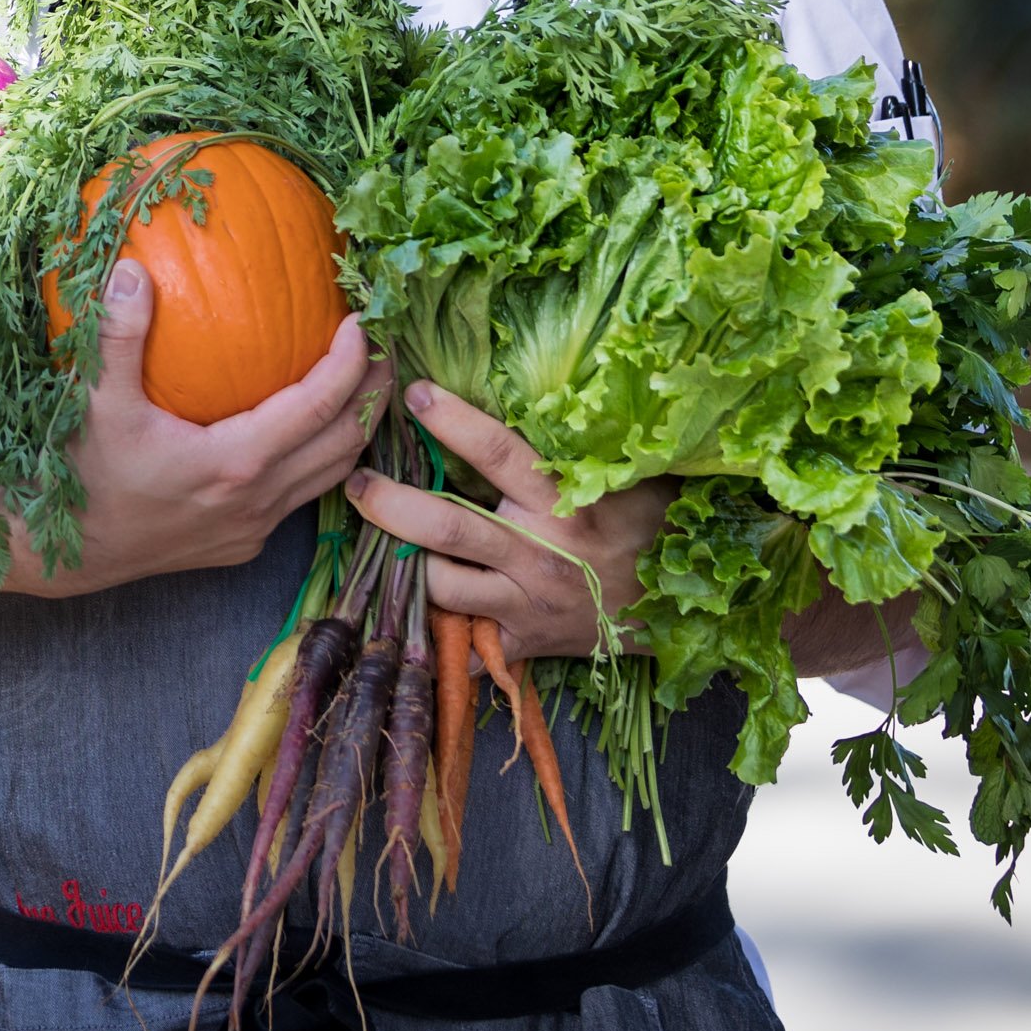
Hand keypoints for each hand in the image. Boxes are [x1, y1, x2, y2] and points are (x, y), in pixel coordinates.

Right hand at [24, 261, 378, 597]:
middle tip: (388, 344)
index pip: (319, 406)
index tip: (365, 320)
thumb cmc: (80, 475)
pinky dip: (321, 458)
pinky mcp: (243, 543)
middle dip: (374, 392)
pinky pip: (301, 497)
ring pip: (332, 477)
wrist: (63, 555)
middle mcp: (257, 500)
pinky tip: (307, 431)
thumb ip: (118, 335)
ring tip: (365, 384)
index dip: (352, 362)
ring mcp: (254, 528)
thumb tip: (131, 269)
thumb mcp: (94, 402)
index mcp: (235, 462)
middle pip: (345, 443)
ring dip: (354, 429)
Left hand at [342, 381, 669, 658]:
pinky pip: (460, 646)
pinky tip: (401, 613)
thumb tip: (531, 385)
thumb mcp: (621, 478)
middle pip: (445, 527)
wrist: (676, 608)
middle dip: (389, 502)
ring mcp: (524, 604)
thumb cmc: (644, 526)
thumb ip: (575, 445)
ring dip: (401, 564)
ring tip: (373, 541)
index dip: (451, 421)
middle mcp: (537, 554)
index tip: (413, 392)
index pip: (497, 453)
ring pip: (440, 586)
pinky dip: (428, 634)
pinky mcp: (519, 643)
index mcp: (562, 504)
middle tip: (354, 480)